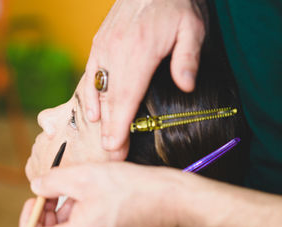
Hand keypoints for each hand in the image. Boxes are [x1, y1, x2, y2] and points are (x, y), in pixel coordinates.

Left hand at [19, 162, 178, 226]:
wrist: (169, 201)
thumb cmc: (132, 188)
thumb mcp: (85, 176)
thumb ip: (51, 182)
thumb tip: (36, 187)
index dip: (27, 217)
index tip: (37, 198)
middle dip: (46, 215)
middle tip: (55, 193)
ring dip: (63, 218)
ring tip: (79, 195)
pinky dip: (77, 222)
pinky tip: (91, 202)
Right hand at [84, 0, 206, 152]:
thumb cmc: (175, 4)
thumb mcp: (192, 28)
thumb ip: (187, 58)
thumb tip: (186, 86)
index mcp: (140, 50)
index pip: (127, 97)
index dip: (119, 126)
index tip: (115, 148)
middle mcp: (116, 51)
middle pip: (110, 99)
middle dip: (108, 130)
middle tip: (109, 156)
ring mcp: (103, 46)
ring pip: (97, 89)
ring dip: (98, 118)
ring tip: (100, 142)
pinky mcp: (99, 43)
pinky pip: (90, 74)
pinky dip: (89, 96)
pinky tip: (92, 114)